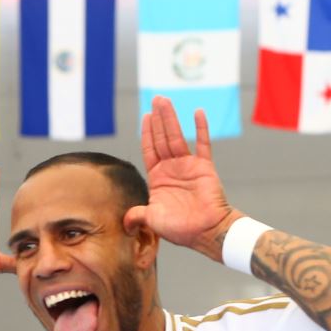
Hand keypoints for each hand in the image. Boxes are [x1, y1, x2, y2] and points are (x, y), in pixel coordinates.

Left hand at [125, 95, 240, 261]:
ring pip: (178, 137)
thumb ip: (137, 215)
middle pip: (162, 138)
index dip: (147, 134)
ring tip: (166, 101)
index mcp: (158, 179)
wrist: (207, 231)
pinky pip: (203, 144)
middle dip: (159, 119)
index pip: (150, 150)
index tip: (146, 117)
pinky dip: (200, 128)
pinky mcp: (205, 167)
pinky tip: (197, 112)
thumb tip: (124, 223)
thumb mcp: (153, 220)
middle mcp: (172, 169)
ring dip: (172, 118)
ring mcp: (188, 166)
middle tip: (156, 99)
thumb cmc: (181, 229)